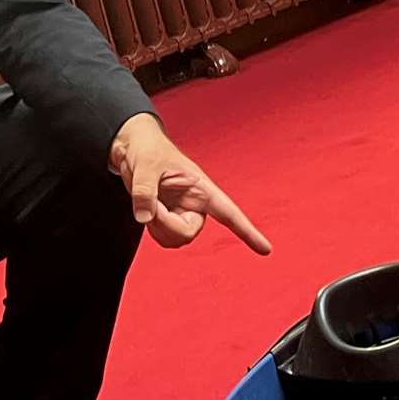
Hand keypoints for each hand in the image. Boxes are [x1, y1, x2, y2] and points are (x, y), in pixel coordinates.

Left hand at [110, 113, 271, 252]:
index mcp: (201, 188)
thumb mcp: (145, 165)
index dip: (248, 232)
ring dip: (156, 227)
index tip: (266, 250)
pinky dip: (151, 228)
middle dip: (165, 224)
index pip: (228, 213)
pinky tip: (147, 210)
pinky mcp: (168, 220)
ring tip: (147, 202)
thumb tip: (144, 217)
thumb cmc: (147, 150)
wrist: (133, 149)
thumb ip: (144, 190)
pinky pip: (163, 238)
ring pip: (174, 239)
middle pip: (187, 233)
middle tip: (149, 205)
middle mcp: (195, 204)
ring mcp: (181, 213)